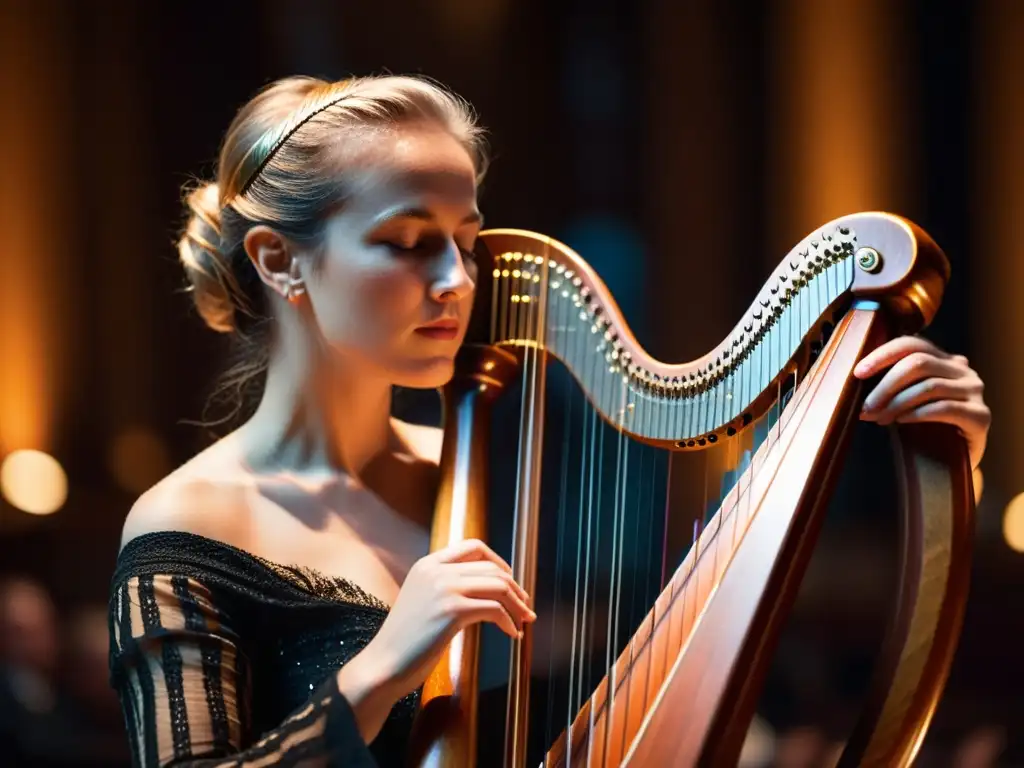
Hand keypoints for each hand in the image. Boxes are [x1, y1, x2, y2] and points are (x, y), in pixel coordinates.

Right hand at [337, 539, 534, 740]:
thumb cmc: (405, 640)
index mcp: (428, 564)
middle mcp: (436, 570)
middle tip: (525, 607)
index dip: (498, 561)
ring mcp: (444, 588)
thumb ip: (446, 586)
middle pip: (492, 568)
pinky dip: (508, 621)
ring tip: (523, 620)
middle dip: (515, 588)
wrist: (383, 664)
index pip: (473, 546)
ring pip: (498, 585)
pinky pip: (494, 609)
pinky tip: (511, 634)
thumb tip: (485, 587)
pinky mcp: (452, 610)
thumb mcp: (423, 600)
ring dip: (517, 604)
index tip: (511, 580)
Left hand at [854, 336, 989, 470]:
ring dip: (897, 403)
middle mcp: (963, 370)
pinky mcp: (980, 416)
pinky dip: (917, 414)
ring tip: (879, 419)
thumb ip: (891, 385)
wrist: (954, 462)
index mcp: (943, 359)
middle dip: (886, 385)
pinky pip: (944, 408)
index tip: (858, 373)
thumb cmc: (923, 427)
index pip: (912, 344)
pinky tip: (901, 422)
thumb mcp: (905, 400)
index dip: (882, 355)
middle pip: (918, 363)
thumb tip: (855, 379)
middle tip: (865, 407)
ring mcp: (974, 391)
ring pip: (929, 386)